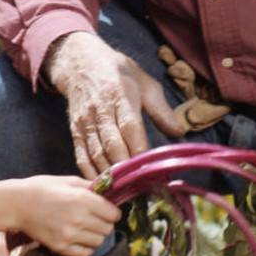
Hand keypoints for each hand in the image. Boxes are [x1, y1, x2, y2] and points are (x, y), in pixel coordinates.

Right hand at [17, 175, 119, 255]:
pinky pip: (84, 253)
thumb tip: (109, 191)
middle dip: (104, 224)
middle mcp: (79, 218)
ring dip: (95, 236)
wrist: (17, 204)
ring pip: (98, 242)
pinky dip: (85, 248)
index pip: (113, 214)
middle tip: (94, 219)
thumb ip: (90, 187)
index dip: (111, 212)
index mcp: (83, 199)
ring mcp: (69, 235)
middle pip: (107, 229)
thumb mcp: (68, 181)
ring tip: (84, 229)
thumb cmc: (42, 188)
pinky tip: (77, 239)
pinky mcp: (60, 247)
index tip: (106, 211)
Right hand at [45, 32, 185, 176]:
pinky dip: (89, 171)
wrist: (81, 63)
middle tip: (139, 188)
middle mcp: (101, 110)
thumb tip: (179, 132)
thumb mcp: (145, 83)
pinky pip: (81, 154)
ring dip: (109, 174)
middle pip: (112, 144)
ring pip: (96, 152)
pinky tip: (100, 184)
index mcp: (121, 97)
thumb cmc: (118, 73)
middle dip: (125, 168)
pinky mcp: (75, 130)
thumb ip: (161, 109)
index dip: (139, 150)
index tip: (150, 169)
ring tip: (122, 192)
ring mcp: (86, 121)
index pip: (130, 127)